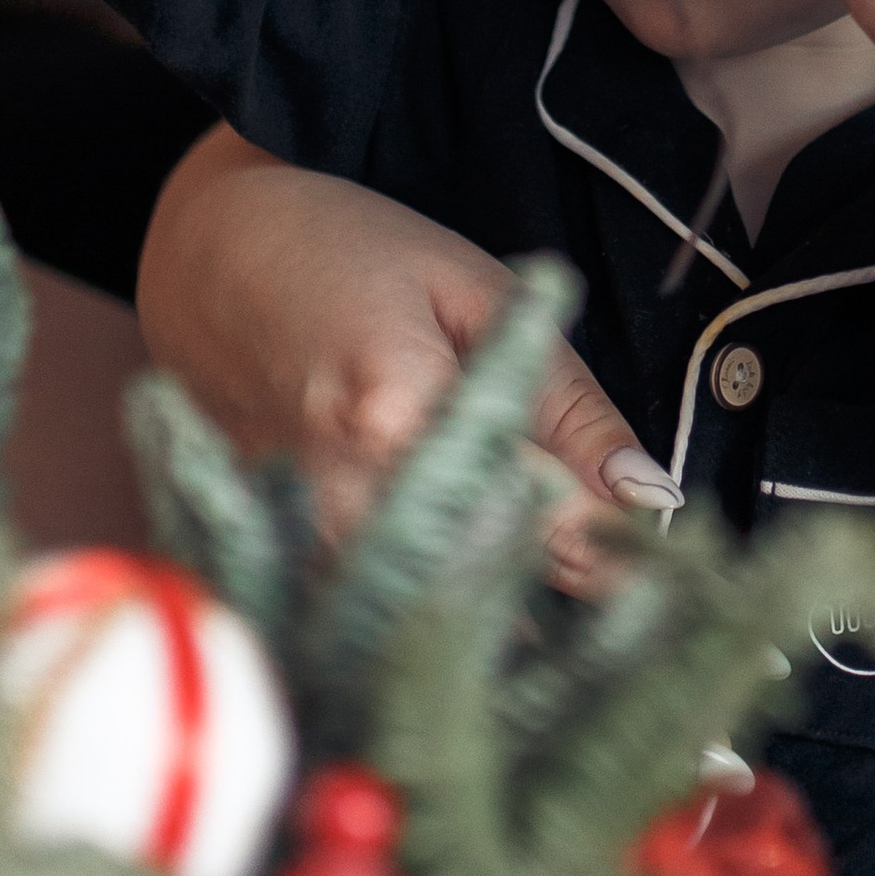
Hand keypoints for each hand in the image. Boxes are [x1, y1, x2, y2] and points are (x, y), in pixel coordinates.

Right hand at [137, 133, 652, 567]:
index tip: (666, 568)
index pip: (544, 521)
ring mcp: (296, 539)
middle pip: (488, 591)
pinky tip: (466, 598)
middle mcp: (337, 492)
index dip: (618, 551)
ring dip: (498, 616)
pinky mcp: (279, 562)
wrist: (208, 257)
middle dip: (566, 601)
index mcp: (395, 411)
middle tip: (625, 597)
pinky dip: (433, 616)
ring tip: (549, 592)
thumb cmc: (348, 253)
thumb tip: (647, 497)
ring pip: (432, 622)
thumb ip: (566, 402)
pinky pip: (379, 617)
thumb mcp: (479, 294)